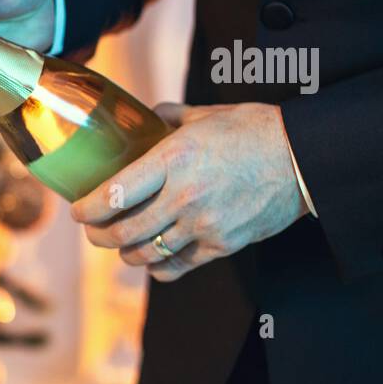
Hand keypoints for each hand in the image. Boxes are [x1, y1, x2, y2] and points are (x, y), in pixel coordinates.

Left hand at [70, 102, 308, 281]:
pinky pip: (177, 266)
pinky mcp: (222, 245)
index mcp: (173, 160)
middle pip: (122, 232)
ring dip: (126, 253)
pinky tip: (154, 262)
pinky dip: (159, 268)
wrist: (305, 157)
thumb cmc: (254, 130)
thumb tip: (144, 117)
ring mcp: (203, 225)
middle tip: (93, 232)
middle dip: (98, 237)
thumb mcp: (205, 115)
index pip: (113, 195)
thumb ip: (167, 118)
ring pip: (146, 254)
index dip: (87, 210)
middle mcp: (183, 197)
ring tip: (122, 245)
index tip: (78, 211)